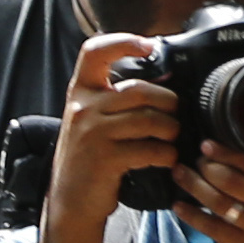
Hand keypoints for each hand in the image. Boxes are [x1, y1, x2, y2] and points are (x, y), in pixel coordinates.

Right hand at [42, 33, 184, 235]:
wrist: (72, 200)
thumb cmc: (91, 156)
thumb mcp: (92, 119)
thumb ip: (117, 98)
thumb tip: (165, 78)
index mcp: (81, 92)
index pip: (95, 52)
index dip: (124, 42)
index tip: (148, 46)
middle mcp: (83, 108)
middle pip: (143, 90)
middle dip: (168, 105)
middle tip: (171, 120)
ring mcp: (92, 132)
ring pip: (152, 119)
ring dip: (171, 132)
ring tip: (168, 142)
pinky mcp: (105, 158)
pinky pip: (152, 148)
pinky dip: (167, 155)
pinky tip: (162, 160)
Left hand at [179, 133, 243, 242]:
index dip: (227, 153)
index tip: (207, 144)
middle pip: (234, 180)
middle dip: (206, 167)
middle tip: (190, 159)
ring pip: (220, 202)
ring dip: (195, 186)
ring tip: (179, 174)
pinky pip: (214, 229)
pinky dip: (193, 217)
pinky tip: (179, 207)